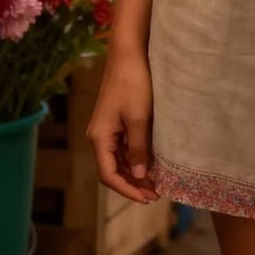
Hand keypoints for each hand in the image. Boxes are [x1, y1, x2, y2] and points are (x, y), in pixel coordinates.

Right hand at [86, 44, 157, 203]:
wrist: (128, 56)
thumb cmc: (133, 84)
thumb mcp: (138, 119)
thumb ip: (137, 149)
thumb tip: (137, 177)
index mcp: (99, 137)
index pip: (108, 174)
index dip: (127, 189)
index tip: (147, 198)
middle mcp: (99, 136)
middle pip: (113, 170)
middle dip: (132, 184)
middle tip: (155, 195)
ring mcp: (107, 129)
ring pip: (119, 160)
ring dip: (135, 173)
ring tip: (156, 184)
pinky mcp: (116, 122)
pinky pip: (124, 148)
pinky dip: (136, 159)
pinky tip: (151, 164)